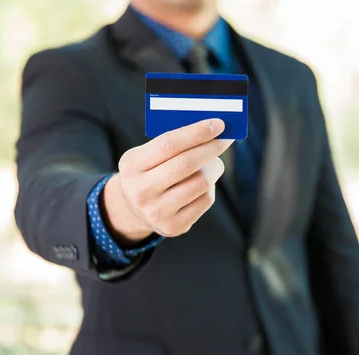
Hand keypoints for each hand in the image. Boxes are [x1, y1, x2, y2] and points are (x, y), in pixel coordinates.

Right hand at [102, 118, 232, 244]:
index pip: (169, 144)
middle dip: (211, 148)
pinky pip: (205, 200)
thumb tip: (211, 129)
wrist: (134, 208)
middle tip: (226, 139)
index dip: (197, 132)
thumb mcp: (148, 154)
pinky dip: (210, 187)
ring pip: (201, 183)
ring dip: (214, 168)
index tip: (219, 124)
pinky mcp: (173, 226)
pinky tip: (204, 183)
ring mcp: (157, 212)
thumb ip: (174, 142)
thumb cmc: (149, 171)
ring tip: (214, 162)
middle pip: (186, 164)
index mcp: (132, 165)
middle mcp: (141, 191)